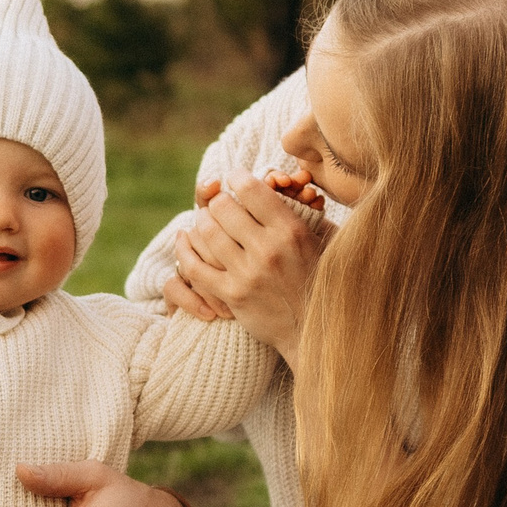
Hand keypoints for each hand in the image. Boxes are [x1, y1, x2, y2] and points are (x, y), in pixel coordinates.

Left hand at [175, 167, 331, 367]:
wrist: (314, 328)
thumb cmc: (320, 277)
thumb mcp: (322, 239)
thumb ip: (304, 209)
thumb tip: (279, 179)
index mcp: (291, 230)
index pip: (251, 189)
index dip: (237, 177)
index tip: (234, 178)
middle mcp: (268, 249)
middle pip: (224, 207)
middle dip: (218, 200)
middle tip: (220, 202)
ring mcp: (247, 273)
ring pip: (207, 231)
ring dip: (202, 221)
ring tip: (205, 219)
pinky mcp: (231, 294)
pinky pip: (194, 266)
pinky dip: (184, 249)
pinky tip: (183, 238)